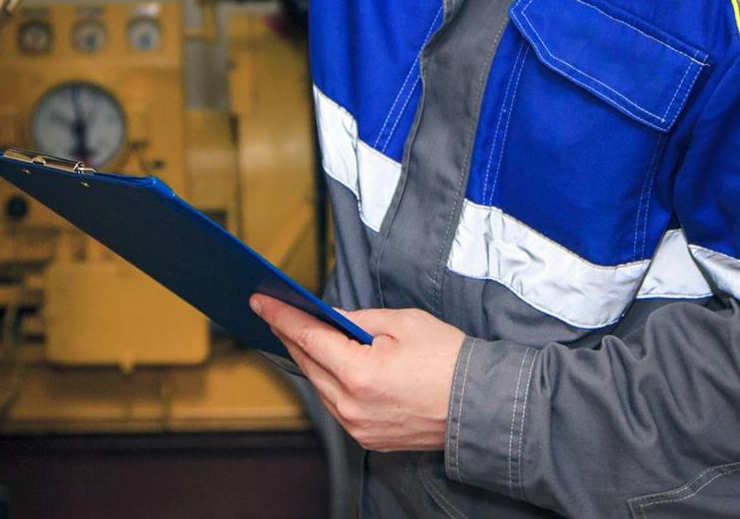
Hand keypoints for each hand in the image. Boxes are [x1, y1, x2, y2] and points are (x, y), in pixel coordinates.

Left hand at [251, 294, 464, 452]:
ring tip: (301, 334)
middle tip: (276, 312)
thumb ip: (356, 320)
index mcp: (359, 374)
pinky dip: (329, 383)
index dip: (280, 316)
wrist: (478, 403)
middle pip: (308, 363)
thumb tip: (328, 318)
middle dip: (290, 335)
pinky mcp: (368, 438)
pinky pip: (336, 406)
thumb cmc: (448, 360)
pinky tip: (330, 364)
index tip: (261, 301)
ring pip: (319, 387)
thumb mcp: (402, 323)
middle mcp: (353, 406)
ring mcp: (359, 427)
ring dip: (310, 360)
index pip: (307, 338)